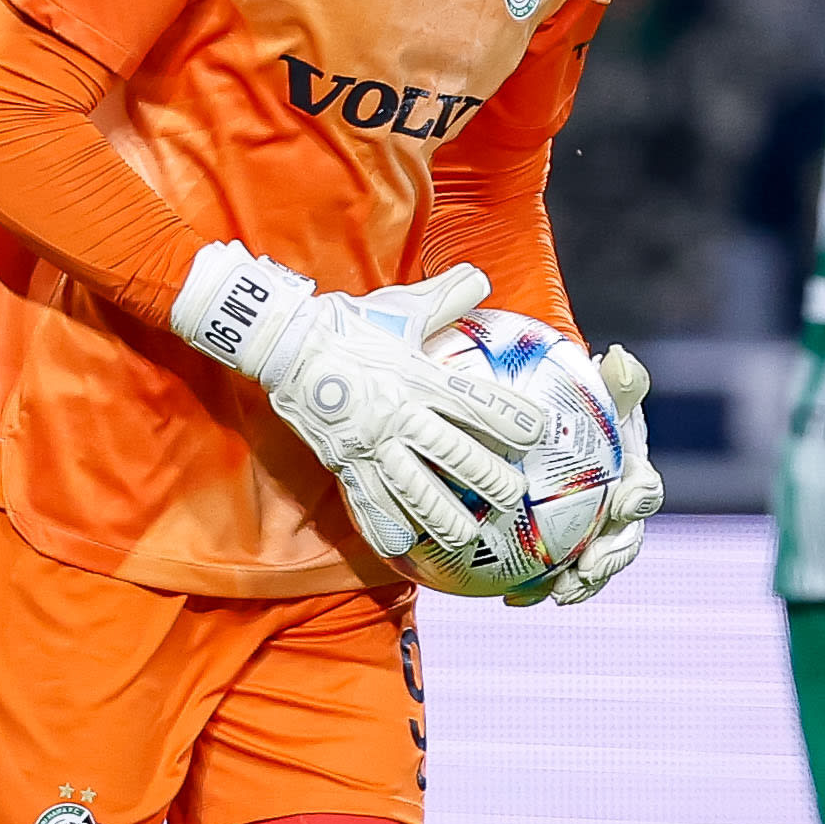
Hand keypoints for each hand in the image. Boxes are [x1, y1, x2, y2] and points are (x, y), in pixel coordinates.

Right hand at [168, 248, 551, 559]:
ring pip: (414, 488)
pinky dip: (385, 524)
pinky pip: (367, 499)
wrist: (286, 344)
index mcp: (420, 377)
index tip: (537, 434)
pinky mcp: (346, 460)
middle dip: (487, 479)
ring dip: (443, 515)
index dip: (511, 420)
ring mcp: (372, 442)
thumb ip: (446, 296)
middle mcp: (401, 414)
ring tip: (466, 535)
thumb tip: (481, 278)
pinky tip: (402, 545)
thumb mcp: (401, 307)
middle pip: (453, 454)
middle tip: (512, 497)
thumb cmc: (349, 324)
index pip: (476, 404)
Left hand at [513, 344, 661, 605]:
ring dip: (579, 584)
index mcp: (632, 475)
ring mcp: (591, 534)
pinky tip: (513, 599)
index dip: (640, 499)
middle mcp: (617, 511)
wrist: (542, 423)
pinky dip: (537, 589)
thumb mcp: (593, 387)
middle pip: (625, 541)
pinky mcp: (561, 551)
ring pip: (593, 567)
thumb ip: (612, 379)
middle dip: (610, 561)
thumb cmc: (573, 403)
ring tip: (557, 595)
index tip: (623, 503)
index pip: (645, 490)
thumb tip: (618, 358)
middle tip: (585, 571)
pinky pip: (552, 575)